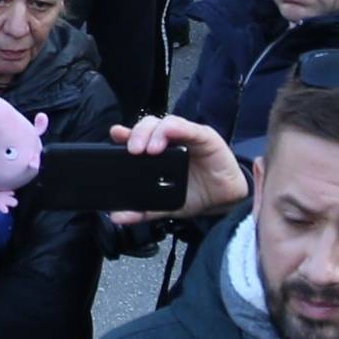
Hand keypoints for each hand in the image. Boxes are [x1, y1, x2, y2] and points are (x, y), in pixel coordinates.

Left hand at [106, 114, 246, 226]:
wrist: (224, 200)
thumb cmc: (195, 194)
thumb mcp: (165, 204)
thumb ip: (142, 210)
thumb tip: (116, 216)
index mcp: (156, 153)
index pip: (137, 137)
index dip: (124, 134)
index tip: (114, 135)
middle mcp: (170, 140)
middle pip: (148, 126)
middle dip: (137, 134)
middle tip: (133, 150)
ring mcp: (186, 136)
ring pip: (165, 122)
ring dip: (154, 133)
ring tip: (149, 149)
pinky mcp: (204, 136)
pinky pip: (189, 127)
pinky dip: (176, 128)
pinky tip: (169, 133)